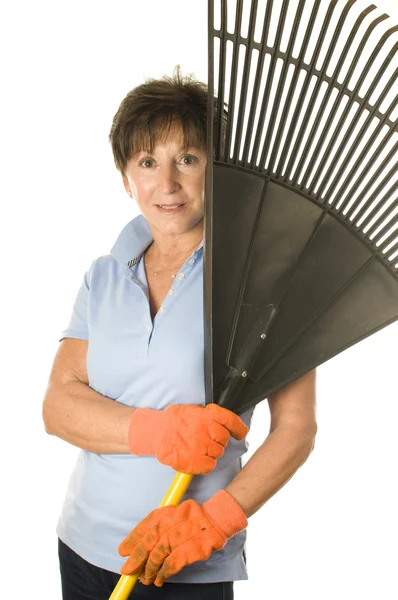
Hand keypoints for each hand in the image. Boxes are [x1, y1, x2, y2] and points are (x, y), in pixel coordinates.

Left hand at [118, 489, 247, 585]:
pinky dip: (162, 574)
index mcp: (164, 513)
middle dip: (136, 560)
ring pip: (158, 557)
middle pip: (148, 544)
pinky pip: (171, 565)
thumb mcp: (170, 515)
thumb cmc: (189, 518)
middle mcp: (170, 524)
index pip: (143, 528)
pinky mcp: (190, 550)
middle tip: (128, 571)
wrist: (215, 519)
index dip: (131, 542)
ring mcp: (180, 537)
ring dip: (148, 571)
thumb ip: (153, 527)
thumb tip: (130, 547)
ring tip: (144, 579)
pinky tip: (158, 579)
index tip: (123, 552)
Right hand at [128, 404, 247, 473]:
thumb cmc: (174, 421)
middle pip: (224, 439)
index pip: (231, 421)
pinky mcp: (194, 461)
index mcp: (207, 415)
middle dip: (218, 441)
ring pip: (218, 453)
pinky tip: (197, 458)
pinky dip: (206, 464)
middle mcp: (205, 430)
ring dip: (211, 452)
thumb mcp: (194, 410)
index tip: (240, 433)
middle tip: (207, 440)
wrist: (156, 432)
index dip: (238, 428)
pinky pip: (210, 465)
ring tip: (198, 448)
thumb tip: (226, 423)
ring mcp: (200, 446)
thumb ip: (210, 415)